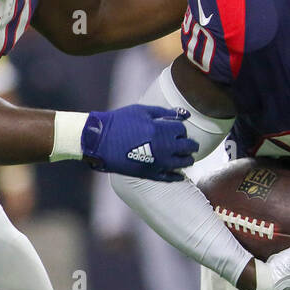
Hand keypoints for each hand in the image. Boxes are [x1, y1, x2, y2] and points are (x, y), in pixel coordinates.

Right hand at [81, 105, 198, 180]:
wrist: (98, 140)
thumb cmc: (119, 121)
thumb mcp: (142, 111)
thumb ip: (166, 112)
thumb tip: (187, 115)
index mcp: (163, 130)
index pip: (183, 131)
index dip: (180, 130)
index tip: (175, 129)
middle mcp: (164, 148)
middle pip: (188, 147)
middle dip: (190, 144)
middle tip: (188, 144)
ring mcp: (158, 163)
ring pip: (184, 163)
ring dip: (187, 159)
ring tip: (184, 156)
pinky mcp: (149, 174)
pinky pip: (170, 177)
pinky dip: (177, 175)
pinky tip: (179, 173)